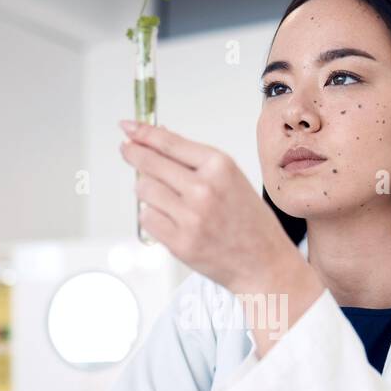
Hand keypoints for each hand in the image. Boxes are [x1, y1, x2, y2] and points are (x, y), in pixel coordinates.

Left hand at [119, 120, 309, 296]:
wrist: (264, 263)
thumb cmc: (251, 223)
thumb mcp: (231, 179)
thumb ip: (195, 161)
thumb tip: (159, 142)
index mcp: (220, 167)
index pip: (169, 143)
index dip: (143, 133)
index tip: (129, 127)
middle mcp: (204, 189)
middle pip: (149, 163)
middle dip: (133, 154)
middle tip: (126, 149)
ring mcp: (190, 217)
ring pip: (144, 190)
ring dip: (147, 190)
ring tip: (165, 197)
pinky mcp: (179, 242)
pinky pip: (147, 218)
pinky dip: (152, 216)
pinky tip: (170, 219)